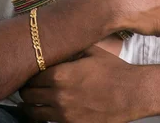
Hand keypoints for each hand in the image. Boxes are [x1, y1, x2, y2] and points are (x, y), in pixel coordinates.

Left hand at [20, 46, 138, 122]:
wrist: (131, 93)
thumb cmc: (112, 70)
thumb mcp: (89, 51)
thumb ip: (69, 49)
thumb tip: (55, 44)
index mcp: (60, 75)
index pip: (31, 77)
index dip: (30, 74)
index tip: (31, 72)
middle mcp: (58, 96)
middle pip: (28, 96)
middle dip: (27, 91)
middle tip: (30, 87)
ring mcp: (64, 115)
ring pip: (33, 113)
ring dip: (32, 107)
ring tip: (33, 102)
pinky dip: (45, 118)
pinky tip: (47, 112)